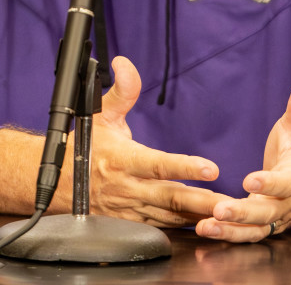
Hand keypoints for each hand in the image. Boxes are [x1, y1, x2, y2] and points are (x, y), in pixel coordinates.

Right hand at [82, 56, 229, 226]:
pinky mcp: (130, 223)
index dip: (185, 167)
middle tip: (231, 205)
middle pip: (170, 197)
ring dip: (198, 218)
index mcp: (122, 159)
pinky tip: (204, 225)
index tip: (211, 168)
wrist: (59, 183)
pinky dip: (183, 227)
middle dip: (202, 202)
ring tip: (227, 218)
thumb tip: (124, 64)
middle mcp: (127, 187)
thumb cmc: (84, 146)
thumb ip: (121, 91)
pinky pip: (161, 227)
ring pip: (169, 216)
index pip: (158, 164)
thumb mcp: (100, 115)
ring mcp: (129, 209)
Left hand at [195, 71, 290, 241]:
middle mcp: (290, 201)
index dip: (270, 183)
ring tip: (205, 227)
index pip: (287, 182)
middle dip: (243, 213)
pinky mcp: (265, 225)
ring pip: (257, 228)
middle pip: (268, 212)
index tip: (249, 180)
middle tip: (219, 210)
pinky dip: (228, 236)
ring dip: (231, 230)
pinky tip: (205, 230)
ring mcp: (278, 217)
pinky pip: (248, 234)